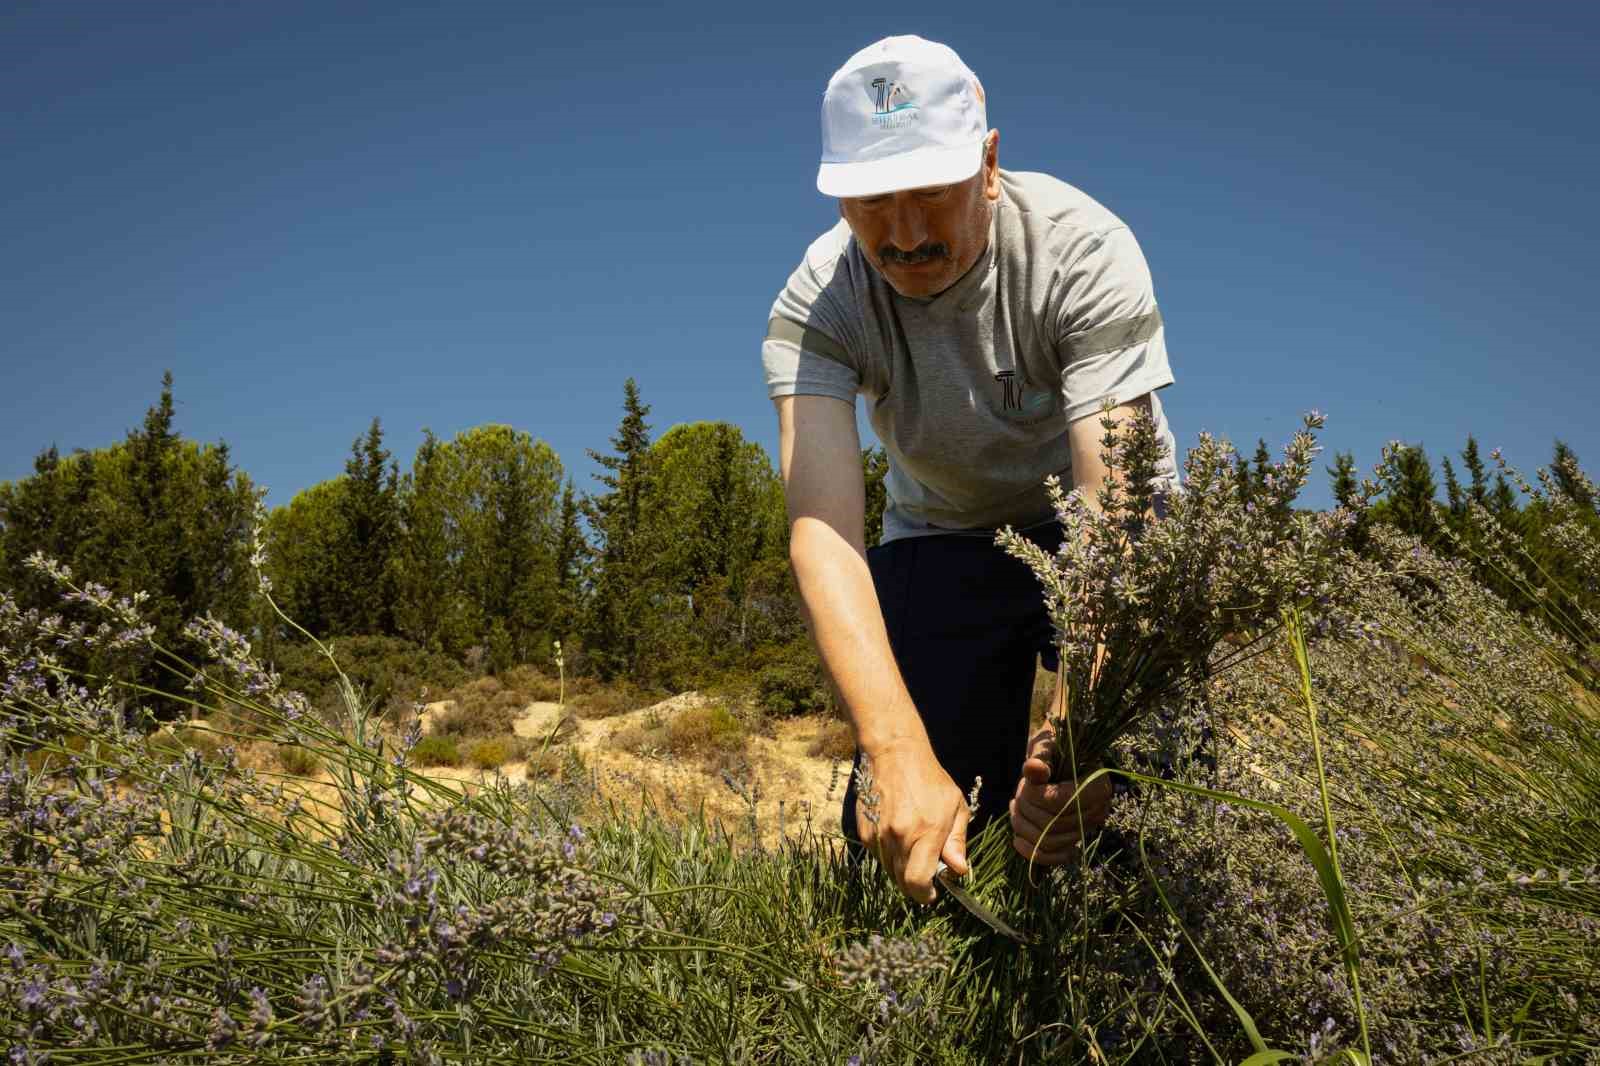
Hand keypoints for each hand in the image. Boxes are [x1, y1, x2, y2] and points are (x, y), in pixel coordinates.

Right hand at [855, 739, 969, 903]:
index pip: (918, 883)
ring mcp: (878, 835)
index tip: (932, 893)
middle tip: (926, 870)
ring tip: (913, 848)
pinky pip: (878, 856)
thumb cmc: (930, 779)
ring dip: (902, 870)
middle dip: (916, 884)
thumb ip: (957, 842)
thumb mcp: (955, 807)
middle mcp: (899, 837)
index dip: (925, 895)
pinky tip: (898, 836)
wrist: (894, 754)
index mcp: (925, 833)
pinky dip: (889, 855)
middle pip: (902, 883)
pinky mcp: (865, 831)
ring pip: (889, 871)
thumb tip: (958, 870)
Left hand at [1010, 728, 1110, 865]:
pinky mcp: (1074, 839)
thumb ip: (1040, 757)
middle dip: (1026, 810)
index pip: (1061, 802)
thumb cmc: (1055, 746)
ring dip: (1023, 827)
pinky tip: (1018, 840)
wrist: (1063, 756)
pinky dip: (1034, 852)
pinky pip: (1055, 857)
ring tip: (1015, 808)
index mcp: (1097, 785)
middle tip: (1017, 795)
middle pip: (1053, 825)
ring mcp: (1086, 828)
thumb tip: (1033, 768)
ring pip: (1049, 842)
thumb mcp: (1047, 745)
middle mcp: (1097, 810)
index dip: (1035, 796)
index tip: (1026, 783)